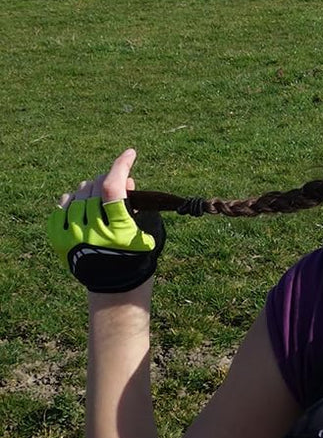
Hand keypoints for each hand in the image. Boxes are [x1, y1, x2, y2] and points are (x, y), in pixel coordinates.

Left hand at [47, 149, 164, 292]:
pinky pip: (62, 207)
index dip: (121, 165)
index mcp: (119, 229)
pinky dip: (73, 199)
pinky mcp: (59, 240)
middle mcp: (93, 232)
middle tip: (117, 181)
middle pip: (96, 187)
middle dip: (109, 178)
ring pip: (80, 194)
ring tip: (100, 193)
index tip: (130, 153)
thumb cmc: (137, 252)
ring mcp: (73, 236)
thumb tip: (124, 179)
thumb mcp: (146, 227)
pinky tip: (81, 201)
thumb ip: (137, 202)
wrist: (114, 284)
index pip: (113, 188)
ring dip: (92, 188)